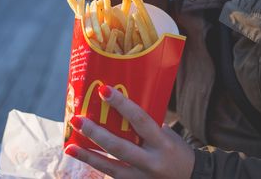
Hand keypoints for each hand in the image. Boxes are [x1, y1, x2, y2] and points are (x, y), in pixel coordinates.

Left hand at [65, 86, 194, 178]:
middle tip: (78, 120)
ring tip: (69, 147)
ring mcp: (142, 177)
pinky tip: (83, 158)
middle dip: (96, 133)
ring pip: (110, 167)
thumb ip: (147, 125)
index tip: (104, 91)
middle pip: (119, 146)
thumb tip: (122, 110)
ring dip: (88, 156)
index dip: (122, 105)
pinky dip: (97, 167)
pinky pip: (113, 176)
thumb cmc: (177, 151)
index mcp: (162, 142)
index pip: (140, 120)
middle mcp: (152, 161)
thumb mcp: (168, 135)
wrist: (190, 178)